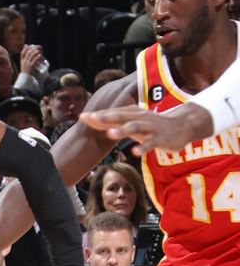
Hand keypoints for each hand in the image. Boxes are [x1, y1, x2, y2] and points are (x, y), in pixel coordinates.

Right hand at [19, 44, 44, 73]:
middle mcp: (24, 62)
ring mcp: (27, 64)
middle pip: (27, 53)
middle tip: (35, 47)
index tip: (27, 45)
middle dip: (32, 49)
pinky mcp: (31, 66)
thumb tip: (27, 55)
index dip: (25, 48)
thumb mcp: (23, 64)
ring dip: (35, 52)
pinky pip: (34, 60)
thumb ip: (25, 59)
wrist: (25, 78)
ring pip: (31, 56)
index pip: (22, 53)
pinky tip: (39, 55)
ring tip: (38, 50)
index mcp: (21, 61)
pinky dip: (37, 57)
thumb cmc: (25, 71)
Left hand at [79, 105, 211, 153]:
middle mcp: (140, 118)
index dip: (98, 115)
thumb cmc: (151, 126)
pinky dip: (143, 147)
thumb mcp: (131, 124)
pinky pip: (151, 143)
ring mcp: (151, 127)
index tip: (82, 116)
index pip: (112, 113)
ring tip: (111, 133)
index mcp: (132, 114)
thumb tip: (91, 122)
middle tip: (91, 119)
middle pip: (121, 117)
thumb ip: (113, 124)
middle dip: (106, 118)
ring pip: (136, 127)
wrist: (182, 126)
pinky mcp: (161, 138)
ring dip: (123, 130)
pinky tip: (134, 152)